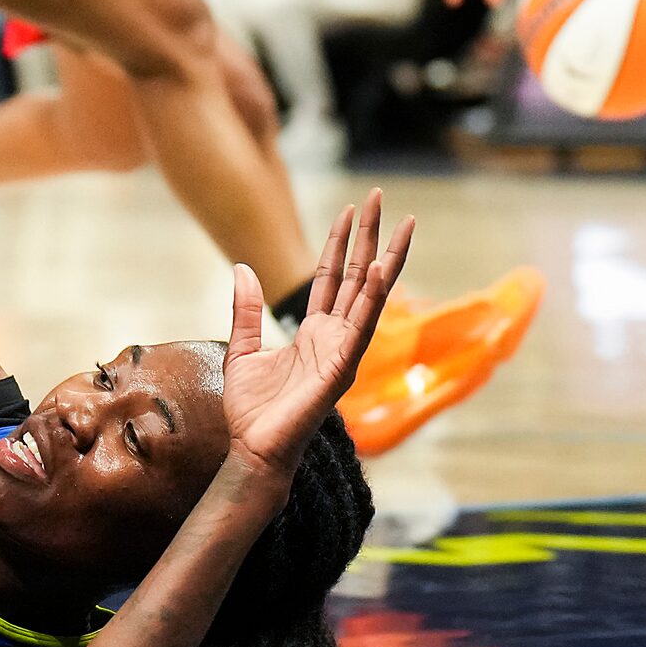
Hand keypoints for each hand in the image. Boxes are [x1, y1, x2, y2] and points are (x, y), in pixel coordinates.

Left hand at [221, 192, 413, 478]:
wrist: (253, 450)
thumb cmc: (252, 411)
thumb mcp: (241, 349)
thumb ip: (246, 311)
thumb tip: (242, 268)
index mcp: (315, 332)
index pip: (333, 277)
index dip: (341, 242)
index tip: (350, 209)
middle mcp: (336, 337)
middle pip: (360, 276)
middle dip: (371, 236)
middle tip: (382, 196)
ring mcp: (344, 351)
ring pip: (372, 295)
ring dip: (388, 258)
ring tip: (403, 223)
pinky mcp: (341, 369)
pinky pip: (361, 327)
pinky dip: (373, 298)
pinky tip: (382, 268)